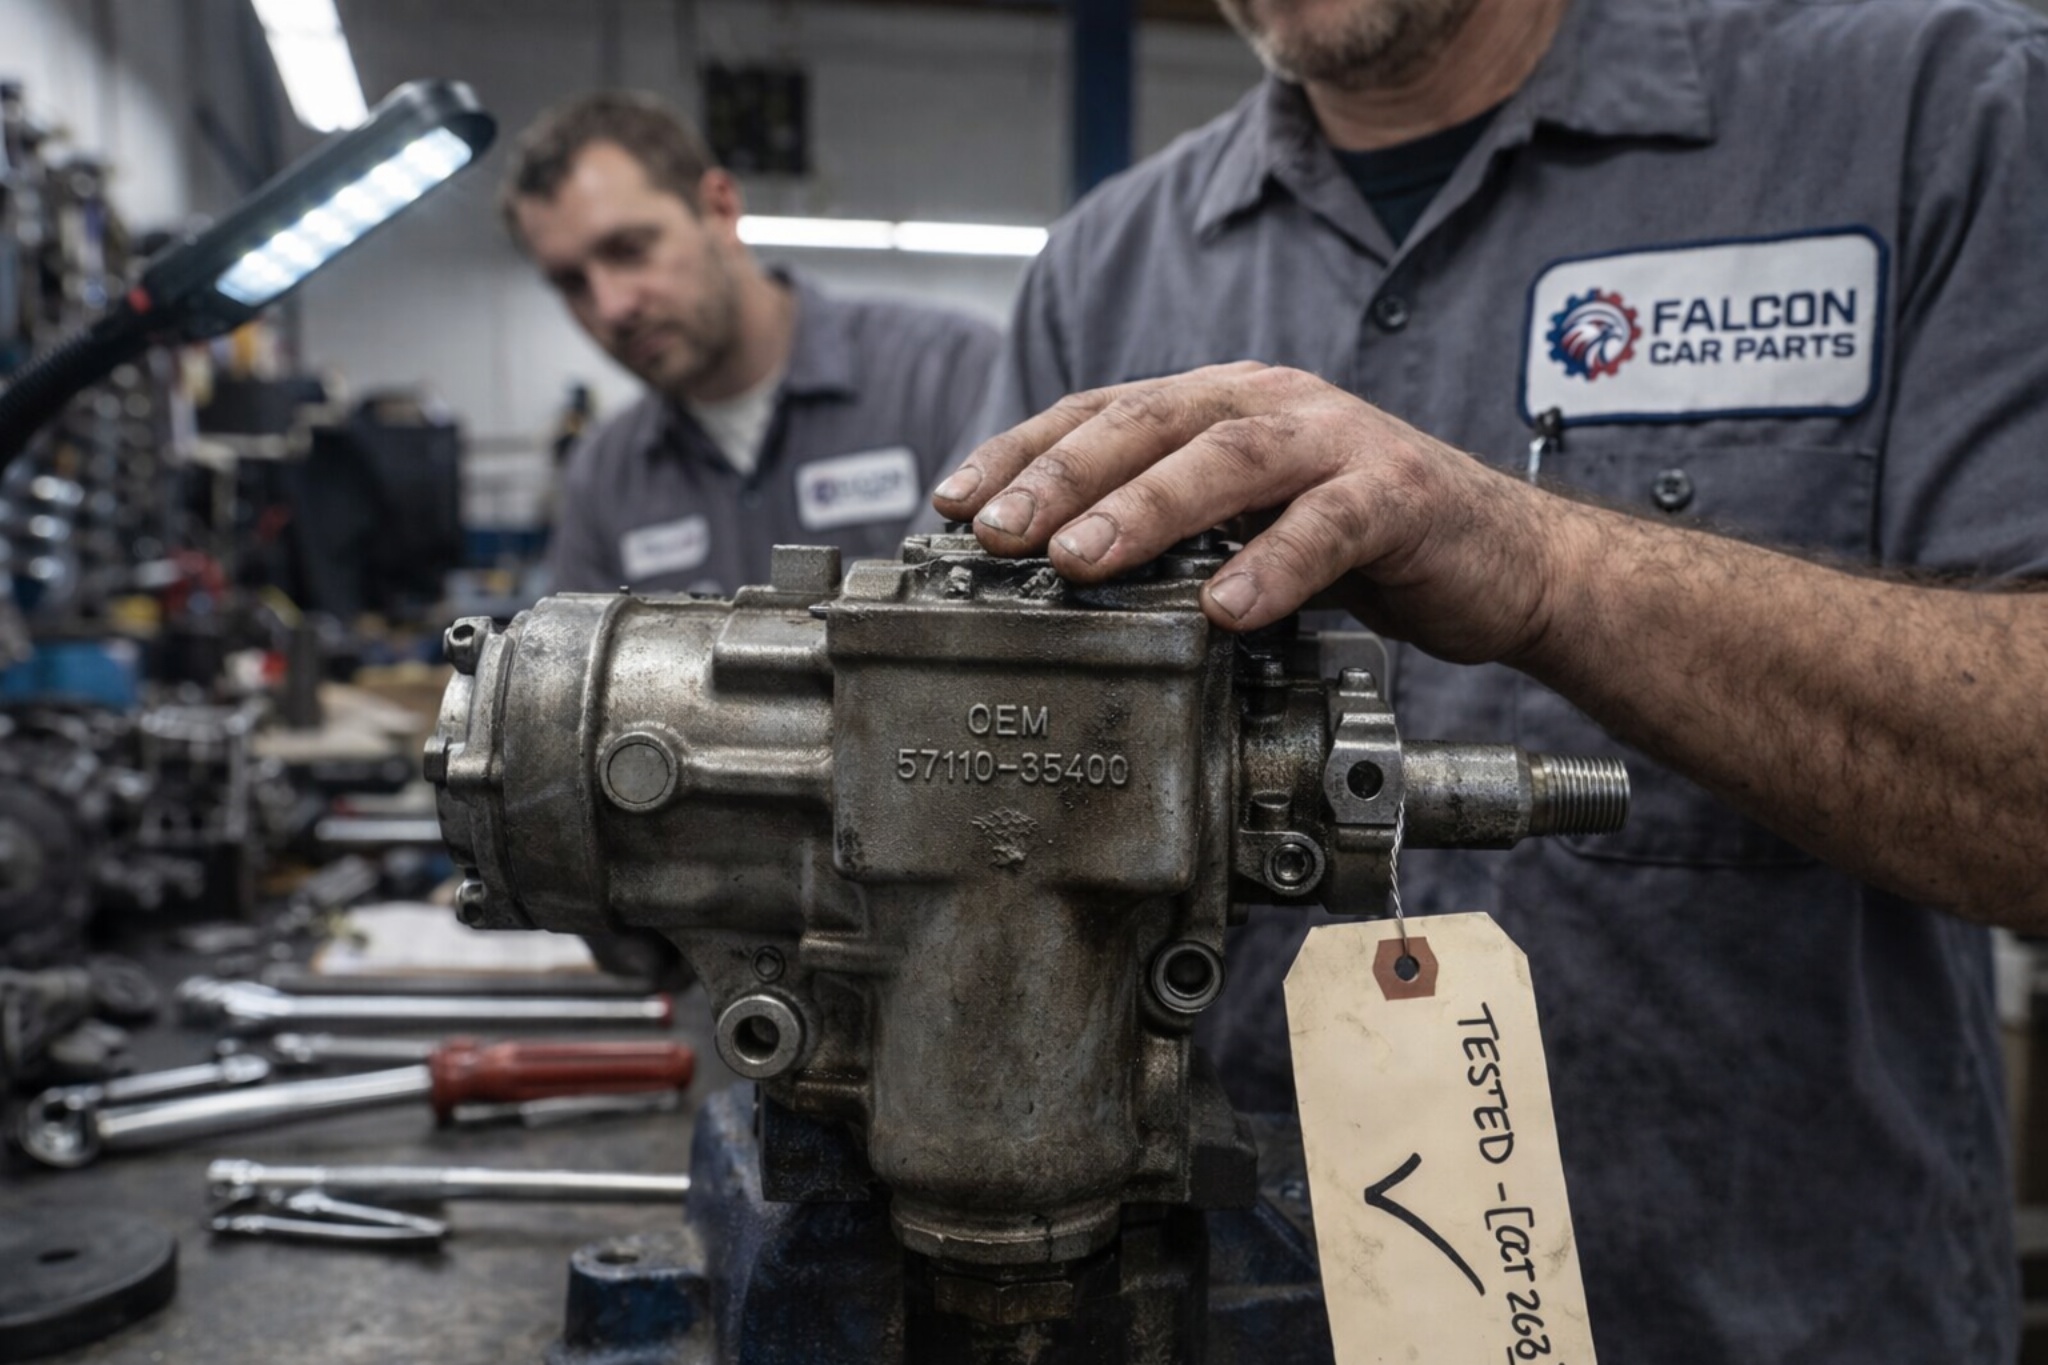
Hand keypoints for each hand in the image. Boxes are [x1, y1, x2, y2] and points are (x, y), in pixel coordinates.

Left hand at [931, 363, 1573, 665]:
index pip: (1101, 413)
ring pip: (1228, 460)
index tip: (952, 503)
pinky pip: (1327, 527)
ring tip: (1081, 562)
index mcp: (1220, 405)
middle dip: (1062, 477)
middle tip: (997, 533)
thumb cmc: (1356, 543)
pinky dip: (1272, 565)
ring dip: (1145, 509)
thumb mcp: (1240, 527)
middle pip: (1149, 422)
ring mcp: (1337, 443)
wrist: (1500, 558)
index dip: (1022, 452)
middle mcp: (1271, 405)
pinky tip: (1226, 610)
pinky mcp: (1397, 496)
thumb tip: (1043, 571)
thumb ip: (1164, 531)